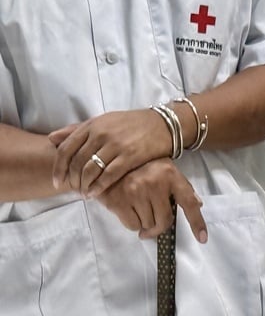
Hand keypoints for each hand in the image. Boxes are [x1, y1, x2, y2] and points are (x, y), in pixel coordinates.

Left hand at [49, 108, 171, 197]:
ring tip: (84, 194)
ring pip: (91, 169)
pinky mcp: (130, 156)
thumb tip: (52, 139)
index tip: (57, 181)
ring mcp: (116, 145)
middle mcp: (101, 134)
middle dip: (72, 180)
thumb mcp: (102, 121)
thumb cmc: (132, 124)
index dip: (58, 168)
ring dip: (84, 185)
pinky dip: (99, 186)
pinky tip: (95, 194)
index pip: (66, 148)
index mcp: (92, 125)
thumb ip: (77, 130)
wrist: (162, 124)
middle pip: (77, 162)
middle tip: (74, 190)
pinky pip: (109, 174)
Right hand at [94, 158, 206, 242]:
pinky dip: (132, 224)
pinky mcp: (118, 200)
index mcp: (170, 175)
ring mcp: (136, 192)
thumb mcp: (164, 169)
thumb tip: (198, 204)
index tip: (202, 238)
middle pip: (164, 220)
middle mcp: (155, 183)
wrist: (105, 160)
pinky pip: (132, 225)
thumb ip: (180, 186)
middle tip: (153, 225)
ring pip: (148, 224)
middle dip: (159, 226)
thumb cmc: (140, 166)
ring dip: (144, 223)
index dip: (197, 223)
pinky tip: (128, 210)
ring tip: (137, 209)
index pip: (189, 202)